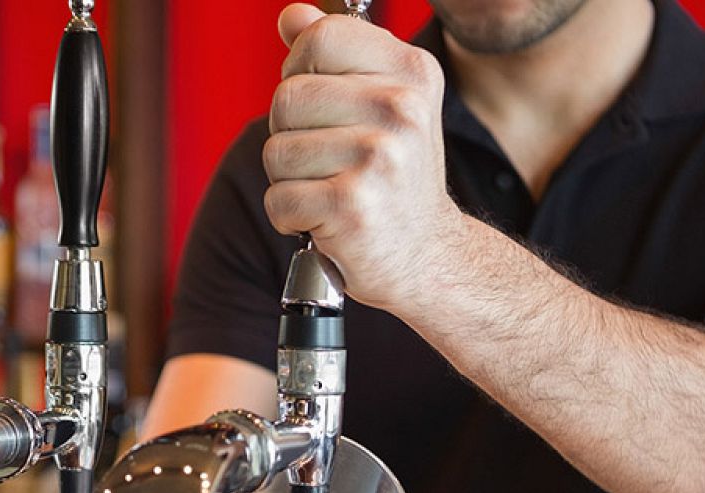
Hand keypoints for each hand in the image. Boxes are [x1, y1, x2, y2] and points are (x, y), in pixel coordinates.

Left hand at [264, 3, 465, 309]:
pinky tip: (325, 219)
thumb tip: (292, 16)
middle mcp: (402, 110)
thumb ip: (338, 54)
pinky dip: (290, 217)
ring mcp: (379, 158)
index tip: (320, 103)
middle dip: (291, 134)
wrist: (428, 256)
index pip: (319, 37)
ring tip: (330, 190)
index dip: (300, 69)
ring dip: (290, 180)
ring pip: (276, 151)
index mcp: (412, 73)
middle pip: (287, 96)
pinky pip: (279, 199)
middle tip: (328, 160)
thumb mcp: (381, 104)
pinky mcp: (352, 205)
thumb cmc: (395, 177)